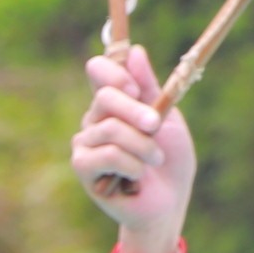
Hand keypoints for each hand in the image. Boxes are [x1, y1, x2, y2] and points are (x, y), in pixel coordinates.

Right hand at [71, 44, 194, 252]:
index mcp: (115, 102)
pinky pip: (107, 154)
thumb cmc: (170, 159)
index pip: (98, 70)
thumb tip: (136, 51)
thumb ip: (149, 87)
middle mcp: (94, 118)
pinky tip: (138, 177)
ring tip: (154, 160)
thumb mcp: (167, 118)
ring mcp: (85, 142)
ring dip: (143, 145)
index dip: (114, 72)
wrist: (169, 201)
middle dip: (138, 112)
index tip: (136, 88)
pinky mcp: (83, 167)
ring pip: (111, 128)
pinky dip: (132, 165)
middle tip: (157, 126)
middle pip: (105, 97)